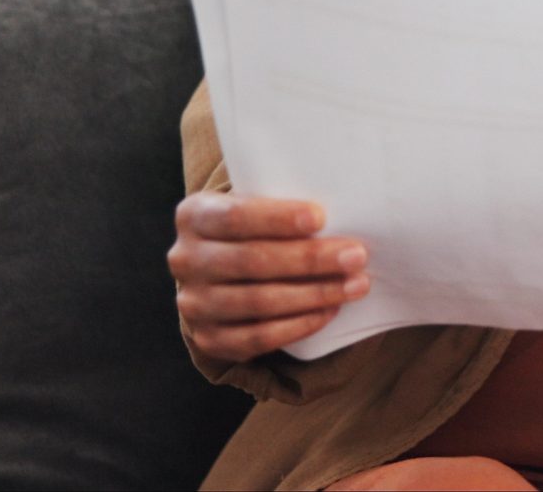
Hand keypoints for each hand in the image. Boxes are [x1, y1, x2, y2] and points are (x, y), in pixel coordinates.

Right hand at [167, 193, 370, 361]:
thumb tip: (343, 212)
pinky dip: (299, 325)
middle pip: (252, 260)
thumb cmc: (252, 229)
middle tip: (356, 256)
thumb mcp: (254, 204)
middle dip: (311, 259)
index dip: (279, 218)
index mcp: (194, 215)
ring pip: (259, 302)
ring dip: (315, 294)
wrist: (219, 274)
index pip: (235, 216)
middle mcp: (185, 260)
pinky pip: (258, 338)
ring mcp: (193, 304)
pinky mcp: (209, 339)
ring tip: (355, 285)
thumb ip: (281, 204)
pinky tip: (330, 311)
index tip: (321, 218)